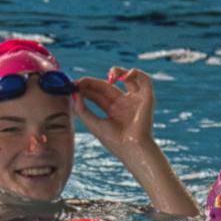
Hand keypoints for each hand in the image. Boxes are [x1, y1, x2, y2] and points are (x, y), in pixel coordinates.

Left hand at [77, 68, 197, 216]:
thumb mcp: (93, 124)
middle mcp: (124, 103)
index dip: (86, 87)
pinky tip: (123, 76)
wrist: (132, 148)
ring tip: (107, 75)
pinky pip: (145, 79)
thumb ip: (82, 109)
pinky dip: (136, 72)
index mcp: (112, 110)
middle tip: (81, 80)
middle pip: (107, 86)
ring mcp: (135, 100)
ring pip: (127, 78)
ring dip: (117, 71)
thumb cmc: (114, 141)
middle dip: (94, 81)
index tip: (74, 84)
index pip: (97, 94)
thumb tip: (73, 93)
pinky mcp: (147, 97)